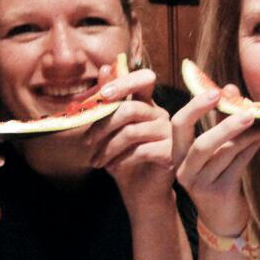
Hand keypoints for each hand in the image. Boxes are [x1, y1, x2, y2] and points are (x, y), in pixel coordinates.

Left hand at [84, 67, 173, 214]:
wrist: (140, 192)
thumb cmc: (123, 159)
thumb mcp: (110, 130)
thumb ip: (107, 101)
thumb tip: (105, 68)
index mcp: (148, 104)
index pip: (144, 79)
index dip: (124, 82)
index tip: (102, 95)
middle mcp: (162, 115)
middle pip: (130, 109)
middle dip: (103, 126)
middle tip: (87, 142)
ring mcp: (170, 134)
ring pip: (132, 132)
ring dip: (107, 148)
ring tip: (96, 161)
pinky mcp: (172, 154)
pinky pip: (141, 151)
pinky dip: (120, 160)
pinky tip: (112, 168)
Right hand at [172, 84, 259, 235]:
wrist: (221, 215)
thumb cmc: (217, 173)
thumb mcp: (214, 146)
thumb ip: (219, 118)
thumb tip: (230, 87)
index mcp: (177, 152)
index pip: (178, 125)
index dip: (195, 106)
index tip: (215, 91)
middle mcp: (184, 169)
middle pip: (200, 144)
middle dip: (223, 124)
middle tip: (246, 109)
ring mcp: (201, 183)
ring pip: (225, 153)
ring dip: (247, 134)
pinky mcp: (220, 192)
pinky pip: (239, 163)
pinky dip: (253, 146)